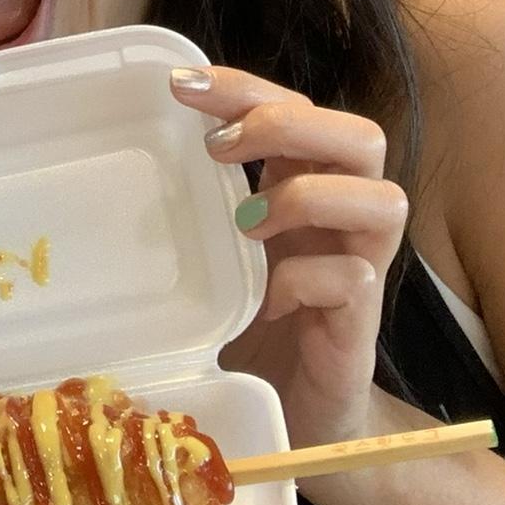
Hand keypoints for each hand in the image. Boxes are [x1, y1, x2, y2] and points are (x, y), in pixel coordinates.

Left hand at [169, 66, 409, 448]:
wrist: (292, 418)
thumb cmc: (247, 323)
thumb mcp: (213, 248)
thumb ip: (195, 203)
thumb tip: (120, 150)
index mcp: (303, 187)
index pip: (296, 108)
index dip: (245, 88)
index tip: (181, 86)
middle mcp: (342, 219)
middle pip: (361, 135)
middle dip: (287, 123)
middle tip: (217, 148)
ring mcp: (360, 269)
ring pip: (384, 198)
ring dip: (307, 195)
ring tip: (247, 222)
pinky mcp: (361, 326)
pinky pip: (356, 278)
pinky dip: (306, 277)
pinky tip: (266, 297)